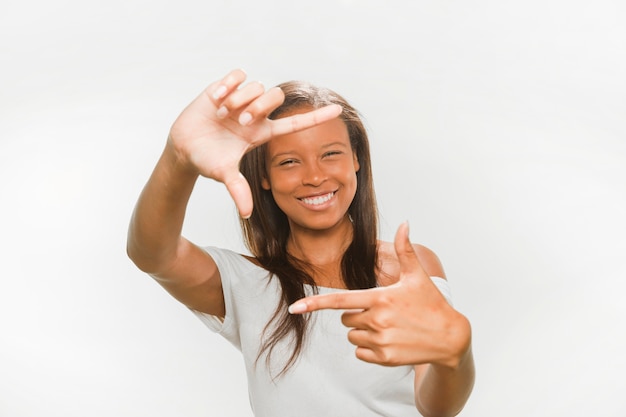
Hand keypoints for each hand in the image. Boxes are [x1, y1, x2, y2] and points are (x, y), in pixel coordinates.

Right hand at [168, 69, 341, 217]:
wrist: (184, 146)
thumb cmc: (207, 160)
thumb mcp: (224, 173)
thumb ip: (237, 189)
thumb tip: (246, 213)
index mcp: (262, 132)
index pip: (296, 123)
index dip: (317, 117)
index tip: (339, 110)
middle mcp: (256, 114)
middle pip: (275, 96)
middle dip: (259, 106)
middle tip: (240, 122)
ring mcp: (241, 100)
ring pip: (256, 85)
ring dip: (239, 99)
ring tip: (221, 113)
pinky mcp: (225, 87)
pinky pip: (237, 75)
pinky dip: (227, 85)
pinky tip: (215, 98)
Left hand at [288, 223, 470, 368]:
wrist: (450, 338)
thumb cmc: (431, 303)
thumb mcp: (418, 276)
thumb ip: (406, 249)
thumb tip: (405, 223)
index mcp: (379, 298)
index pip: (338, 300)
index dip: (314, 304)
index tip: (294, 308)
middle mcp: (376, 320)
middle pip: (346, 318)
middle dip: (358, 314)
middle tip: (382, 311)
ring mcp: (380, 342)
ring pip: (352, 336)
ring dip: (363, 332)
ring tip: (389, 327)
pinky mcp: (384, 358)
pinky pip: (360, 353)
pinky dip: (369, 349)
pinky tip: (390, 341)